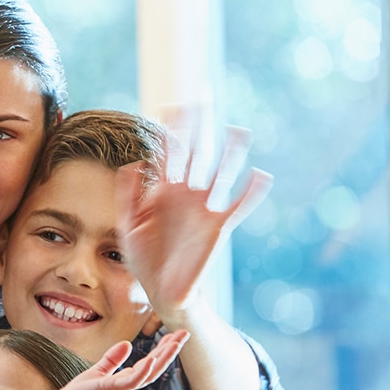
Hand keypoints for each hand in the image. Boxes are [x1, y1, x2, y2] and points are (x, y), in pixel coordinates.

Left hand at [50, 330, 189, 389]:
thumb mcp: (100, 370)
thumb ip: (113, 358)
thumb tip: (127, 343)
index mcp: (128, 378)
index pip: (151, 362)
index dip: (164, 349)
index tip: (176, 335)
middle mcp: (129, 384)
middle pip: (156, 367)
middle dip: (171, 351)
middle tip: (185, 334)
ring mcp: (121, 388)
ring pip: (148, 373)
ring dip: (163, 359)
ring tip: (175, 343)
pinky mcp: (110, 389)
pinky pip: (130, 381)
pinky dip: (142, 371)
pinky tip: (151, 359)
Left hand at [115, 116, 271, 322]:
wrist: (161, 290)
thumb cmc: (144, 257)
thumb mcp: (128, 226)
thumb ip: (128, 195)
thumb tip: (135, 163)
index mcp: (162, 190)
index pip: (168, 153)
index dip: (171, 130)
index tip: (173, 105)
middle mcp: (185, 194)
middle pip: (196, 154)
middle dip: (200, 129)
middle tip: (205, 99)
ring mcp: (204, 208)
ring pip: (221, 174)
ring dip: (231, 154)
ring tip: (239, 132)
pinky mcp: (218, 226)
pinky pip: (239, 206)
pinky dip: (251, 192)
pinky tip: (260, 176)